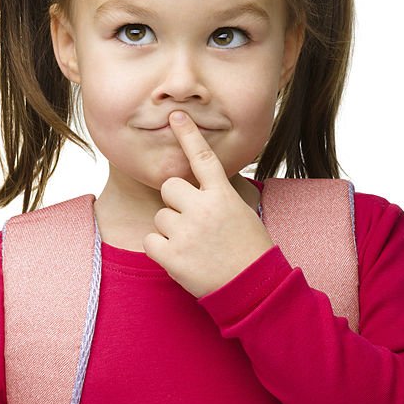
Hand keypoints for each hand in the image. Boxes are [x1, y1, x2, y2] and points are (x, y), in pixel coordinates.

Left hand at [142, 110, 274, 297]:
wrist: (253, 288)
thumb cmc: (249, 251)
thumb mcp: (242, 213)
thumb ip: (217, 196)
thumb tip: (198, 185)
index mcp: (223, 195)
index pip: (203, 158)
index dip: (188, 135)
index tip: (175, 116)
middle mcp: (203, 209)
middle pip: (169, 188)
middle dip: (176, 203)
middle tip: (192, 223)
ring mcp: (186, 232)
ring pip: (160, 216)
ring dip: (170, 230)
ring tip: (194, 246)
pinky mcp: (172, 255)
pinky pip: (150, 240)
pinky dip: (160, 250)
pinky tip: (180, 258)